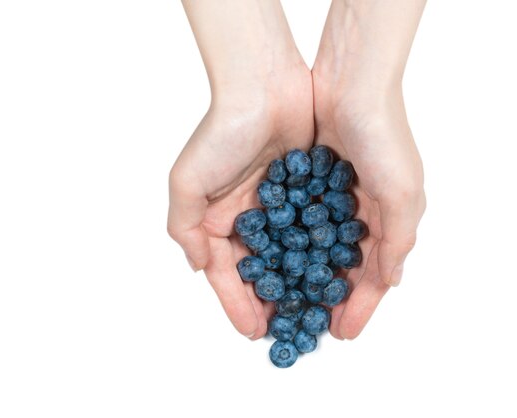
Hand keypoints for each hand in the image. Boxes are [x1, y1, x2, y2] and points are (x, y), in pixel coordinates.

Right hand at [168, 0, 312, 338]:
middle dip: (270, 299)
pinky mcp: (308, 188)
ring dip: (298, 281)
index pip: (228, 272)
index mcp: (218, 218)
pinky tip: (331, 271)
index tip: (252, 330)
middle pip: (261, 268)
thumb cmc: (222, 132)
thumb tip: (200, 267)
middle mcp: (249, 215)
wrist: (264, 85)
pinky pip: (314, 228)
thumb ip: (185, 229)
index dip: (238, 302)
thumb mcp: (187, 181)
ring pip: (290, 253)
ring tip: (312, 308)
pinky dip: (320, 250)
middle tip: (284, 328)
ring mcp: (280, 203)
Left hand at [311, 70, 425, 340]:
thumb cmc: (384, 138)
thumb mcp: (403, 194)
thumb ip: (397, 241)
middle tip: (313, 325)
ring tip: (289, 300)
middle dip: (332, 296)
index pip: (376, 275)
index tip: (343, 333)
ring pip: (320, 248)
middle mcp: (365, 210)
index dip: (361, 305)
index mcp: (392, 218)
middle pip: (346, 266)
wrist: (352, 83)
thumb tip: (392, 281)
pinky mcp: (312, 180)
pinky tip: (275, 260)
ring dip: (308, 274)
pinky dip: (291, 242)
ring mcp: (337, 195)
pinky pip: (300, 221)